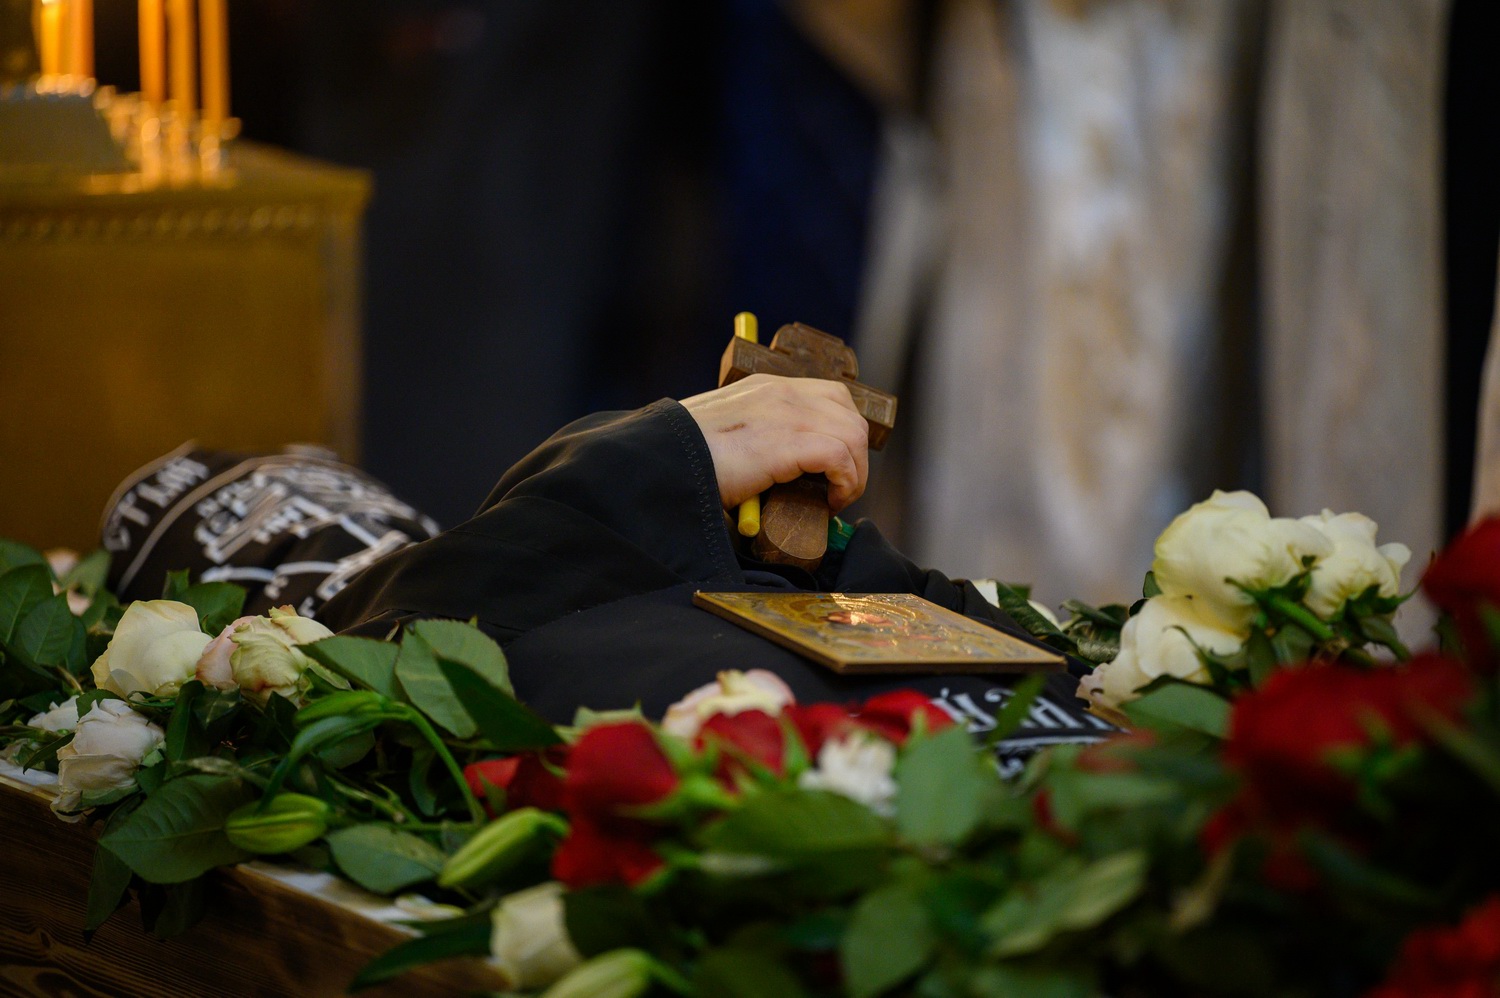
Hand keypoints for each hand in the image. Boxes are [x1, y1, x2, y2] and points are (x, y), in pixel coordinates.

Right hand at [679, 374, 869, 511]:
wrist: (661, 460)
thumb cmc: (683, 456)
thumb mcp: (723, 433)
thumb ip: (752, 437)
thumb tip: (773, 471)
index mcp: (766, 388)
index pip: (830, 398)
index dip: (842, 434)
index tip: (832, 468)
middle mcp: (782, 392)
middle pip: (849, 416)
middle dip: (855, 456)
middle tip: (837, 489)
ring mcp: (786, 413)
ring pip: (853, 436)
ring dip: (854, 473)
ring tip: (835, 500)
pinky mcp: (786, 441)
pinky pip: (841, 456)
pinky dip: (845, 482)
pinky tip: (830, 502)